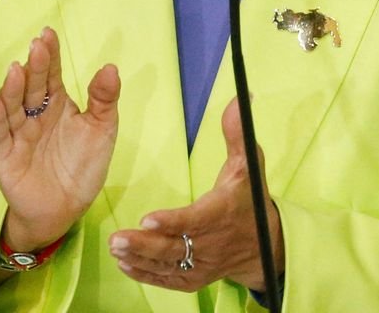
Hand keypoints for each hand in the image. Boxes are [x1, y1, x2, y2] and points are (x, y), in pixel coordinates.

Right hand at [0, 27, 119, 250]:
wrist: (64, 209)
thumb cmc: (82, 167)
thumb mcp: (101, 131)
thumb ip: (104, 100)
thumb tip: (110, 67)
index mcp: (57, 105)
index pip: (52, 75)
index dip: (50, 55)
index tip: (48, 33)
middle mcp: (35, 115)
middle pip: (32, 87)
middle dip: (35, 66)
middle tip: (38, 46)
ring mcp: (18, 134)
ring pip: (13, 106)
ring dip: (13, 88)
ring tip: (17, 69)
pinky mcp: (5, 156)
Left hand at [109, 98, 283, 292]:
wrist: (264, 245)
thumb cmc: (248, 200)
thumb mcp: (248, 165)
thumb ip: (237, 134)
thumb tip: (237, 99)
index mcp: (222, 213)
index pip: (195, 220)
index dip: (172, 221)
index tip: (147, 219)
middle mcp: (211, 243)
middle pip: (175, 247)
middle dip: (145, 244)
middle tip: (117, 238)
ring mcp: (202, 264)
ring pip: (168, 265)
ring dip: (140, 258)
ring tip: (115, 248)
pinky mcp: (194, 278)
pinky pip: (167, 279)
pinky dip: (146, 274)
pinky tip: (125, 263)